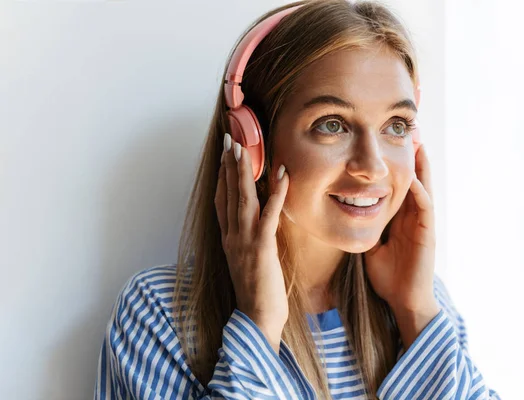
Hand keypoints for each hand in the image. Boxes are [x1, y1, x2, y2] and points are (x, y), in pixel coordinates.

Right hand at [215, 133, 289, 350]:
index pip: (222, 202)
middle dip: (229, 166)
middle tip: (230, 141)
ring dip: (244, 172)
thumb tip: (256, 226)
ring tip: (244, 149)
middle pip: (228, 195)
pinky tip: (281, 174)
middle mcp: (232, 236)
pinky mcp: (262, 246)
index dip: (222, 178)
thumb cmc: (256, 294)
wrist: (256, 318)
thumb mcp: (247, 263)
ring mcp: (245, 240)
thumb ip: (248, 242)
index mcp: (229, 240)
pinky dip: (276, 192)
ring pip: (243, 199)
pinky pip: (270, 214)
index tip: (225, 158)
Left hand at [365, 147, 438, 344]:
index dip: (395, 164)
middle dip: (411, 156)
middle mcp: (413, 216)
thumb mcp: (371, 245)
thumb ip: (363, 228)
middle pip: (414, 179)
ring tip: (417, 142)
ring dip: (420, 165)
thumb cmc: (387, 275)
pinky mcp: (427, 233)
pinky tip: (411, 177)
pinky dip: (418, 191)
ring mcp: (422, 224)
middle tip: (408, 130)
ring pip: (423, 187)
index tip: (387, 143)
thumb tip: (344, 215)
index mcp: (400, 218)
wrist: (402, 300)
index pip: (398, 184)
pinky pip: (424, 207)